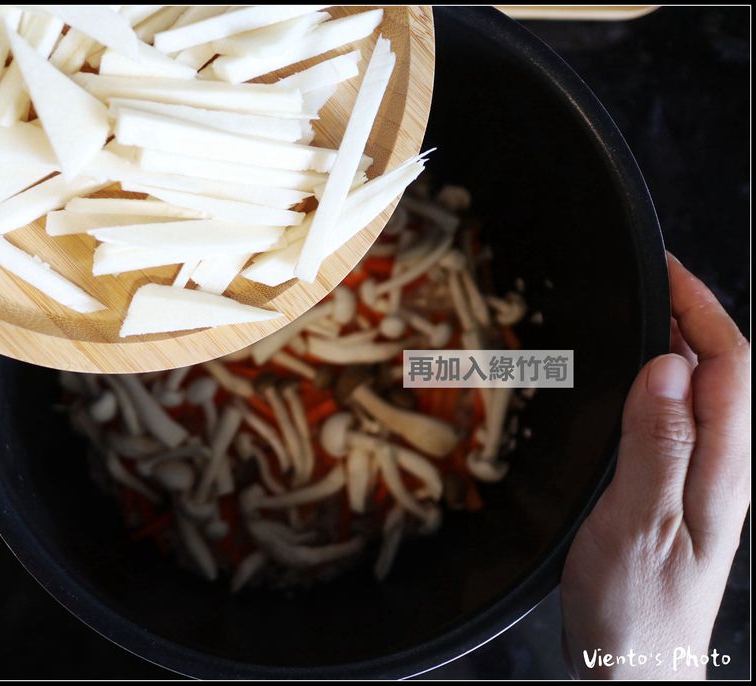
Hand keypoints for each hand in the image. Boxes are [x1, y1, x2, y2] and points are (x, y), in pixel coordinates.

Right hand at [561, 252, 750, 678]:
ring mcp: (706, 485)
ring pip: (703, 396)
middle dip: (693, 317)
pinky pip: (680, 424)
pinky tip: (632, 388)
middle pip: (724, 374)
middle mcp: (724, 471)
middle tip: (648, 283)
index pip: (728, 367)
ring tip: (639, 318)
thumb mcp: (640, 524)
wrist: (634, 671)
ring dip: (678, 347)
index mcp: (722, 470)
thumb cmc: (636, 611)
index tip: (665, 270)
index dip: (700, 310)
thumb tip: (666, 367)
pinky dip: (660, 387)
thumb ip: (657, 445)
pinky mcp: (682, 498)